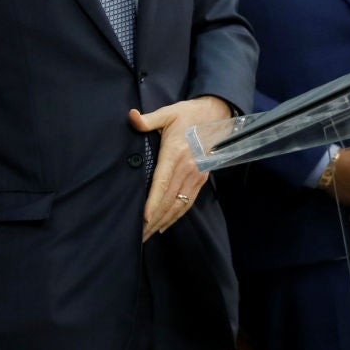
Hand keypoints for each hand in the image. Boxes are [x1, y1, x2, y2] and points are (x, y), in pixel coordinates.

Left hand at [131, 96, 231, 240]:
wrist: (216, 115)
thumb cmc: (187, 114)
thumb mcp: (168, 113)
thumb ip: (148, 119)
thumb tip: (132, 116)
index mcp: (176, 153)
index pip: (162, 182)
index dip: (154, 201)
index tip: (145, 217)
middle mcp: (188, 168)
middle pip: (169, 199)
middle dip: (154, 219)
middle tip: (138, 236)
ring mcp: (197, 175)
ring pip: (179, 204)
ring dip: (164, 221)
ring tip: (148, 235)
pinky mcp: (202, 178)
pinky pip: (188, 201)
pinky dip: (176, 215)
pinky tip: (164, 225)